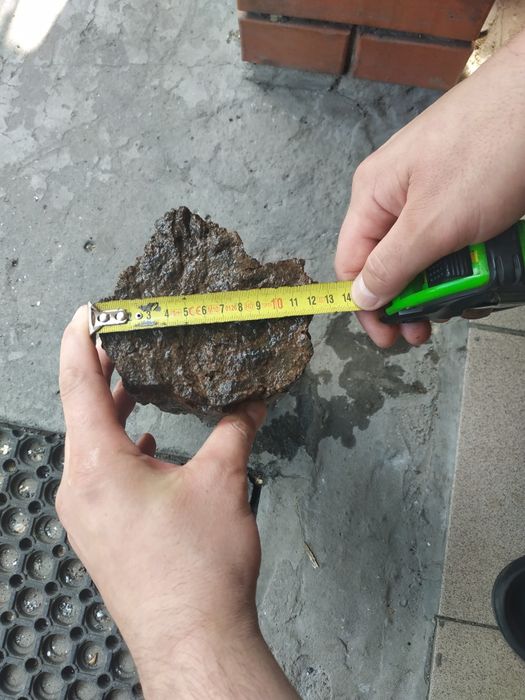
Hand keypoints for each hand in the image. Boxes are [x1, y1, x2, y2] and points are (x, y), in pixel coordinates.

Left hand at [58, 307, 297, 698]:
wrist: (194, 640)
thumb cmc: (199, 565)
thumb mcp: (222, 481)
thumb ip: (235, 429)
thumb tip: (253, 399)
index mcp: (96, 465)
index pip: (78, 384)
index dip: (81, 340)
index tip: (88, 311)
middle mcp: (78, 487)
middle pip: (82, 411)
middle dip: (102, 370)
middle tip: (124, 336)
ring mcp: (85, 514)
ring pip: (91, 444)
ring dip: (112, 410)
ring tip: (137, 381)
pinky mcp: (100, 532)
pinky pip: (99, 473)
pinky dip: (119, 446)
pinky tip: (147, 442)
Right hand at [335, 29, 524, 346]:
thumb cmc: (486, 156)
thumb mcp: (432, 224)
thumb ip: (391, 265)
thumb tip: (359, 297)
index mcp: (373, 196)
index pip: (351, 263)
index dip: (366, 303)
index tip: (390, 335)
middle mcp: (395, 194)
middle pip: (386, 261)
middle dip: (405, 299)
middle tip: (427, 330)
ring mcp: (432, 191)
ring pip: (422, 253)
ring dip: (440, 283)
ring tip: (466, 300)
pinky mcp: (465, 192)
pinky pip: (452, 237)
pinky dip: (465, 260)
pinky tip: (483, 272)